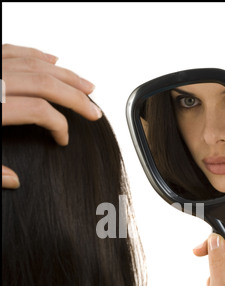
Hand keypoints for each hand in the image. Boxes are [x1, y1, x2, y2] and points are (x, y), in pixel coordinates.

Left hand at [2, 43, 101, 187]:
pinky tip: (53, 60)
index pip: (39, 111)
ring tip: (87, 85)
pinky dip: (37, 54)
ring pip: (36, 64)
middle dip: (75, 98)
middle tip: (94, 111)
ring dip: (65, 74)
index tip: (63, 140)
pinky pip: (15, 49)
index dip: (59, 126)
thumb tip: (14, 181)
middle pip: (45, 84)